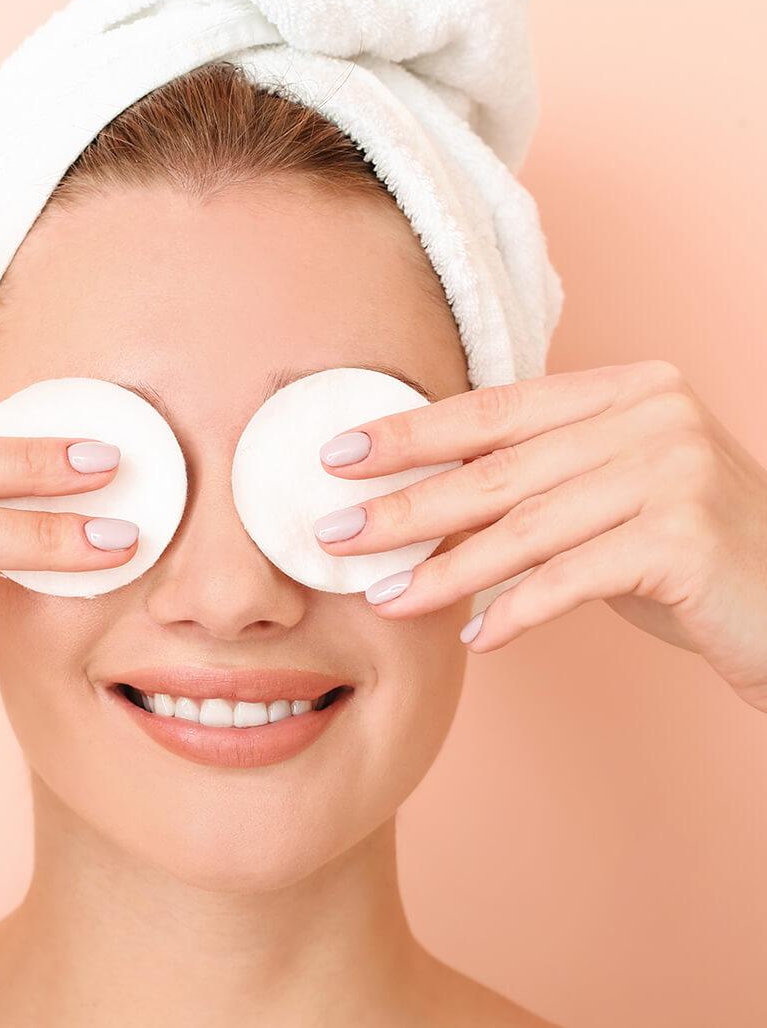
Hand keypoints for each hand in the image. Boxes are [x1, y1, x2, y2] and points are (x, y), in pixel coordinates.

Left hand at [313, 360, 766, 713]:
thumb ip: (539, 483)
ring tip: (386, 599)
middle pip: (498, 468)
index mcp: (626, 390)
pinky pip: (574, 578)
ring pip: (526, 527)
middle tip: (334, 535)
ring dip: (445, 571)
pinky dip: (518, 610)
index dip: (410, 433)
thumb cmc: (693, 556)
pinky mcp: (686, 538)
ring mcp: (674, 471)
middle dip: (405, 506)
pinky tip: (476, 638)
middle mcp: (653, 415)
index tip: (337, 456)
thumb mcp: (612, 498)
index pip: (494, 409)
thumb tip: (422, 502)